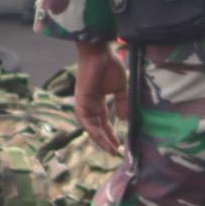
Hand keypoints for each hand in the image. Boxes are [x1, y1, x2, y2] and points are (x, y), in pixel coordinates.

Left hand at [72, 40, 127, 154]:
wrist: (100, 52)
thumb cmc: (110, 66)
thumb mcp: (120, 89)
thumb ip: (122, 103)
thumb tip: (124, 119)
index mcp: (98, 100)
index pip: (103, 122)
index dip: (110, 134)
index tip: (119, 146)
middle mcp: (89, 103)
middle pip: (96, 126)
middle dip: (105, 140)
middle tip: (114, 153)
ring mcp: (84, 102)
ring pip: (90, 126)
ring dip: (99, 139)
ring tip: (110, 150)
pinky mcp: (80, 100)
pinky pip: (85, 119)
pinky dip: (93, 129)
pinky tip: (101, 138)